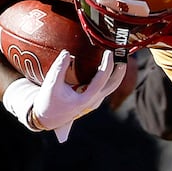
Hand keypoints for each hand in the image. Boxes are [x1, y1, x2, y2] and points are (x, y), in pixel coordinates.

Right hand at [3, 49, 126, 142]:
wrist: (47, 118)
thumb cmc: (48, 102)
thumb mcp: (51, 85)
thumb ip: (59, 68)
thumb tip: (66, 52)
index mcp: (85, 99)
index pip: (101, 80)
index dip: (107, 65)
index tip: (108, 52)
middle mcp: (93, 101)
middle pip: (113, 84)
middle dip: (121, 69)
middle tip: (124, 54)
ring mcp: (95, 101)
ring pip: (111, 86)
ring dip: (117, 72)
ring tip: (119, 57)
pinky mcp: (93, 98)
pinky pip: (105, 85)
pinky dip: (108, 75)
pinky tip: (107, 63)